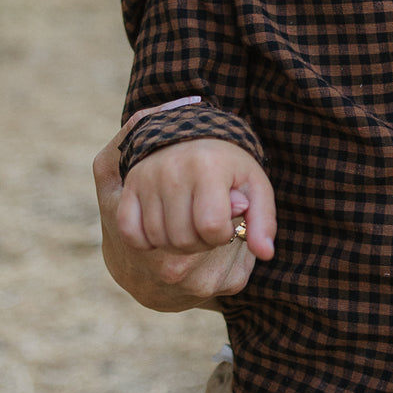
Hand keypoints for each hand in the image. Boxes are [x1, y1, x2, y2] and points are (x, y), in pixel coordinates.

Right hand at [118, 137, 275, 253]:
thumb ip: (263, 221)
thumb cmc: (228, 169)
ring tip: (189, 223)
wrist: (189, 139)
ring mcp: (145, 179)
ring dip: (176, 242)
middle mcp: (173, 170)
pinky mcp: (127, 189)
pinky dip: (148, 240)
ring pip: (160, 240)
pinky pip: (132, 234)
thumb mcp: (254, 188)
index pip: (212, 228)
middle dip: (201, 242)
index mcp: (209, 165)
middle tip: (207, 224)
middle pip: (184, 239)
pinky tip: (164, 227)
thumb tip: (265, 253)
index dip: (223, 235)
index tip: (226, 222)